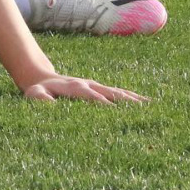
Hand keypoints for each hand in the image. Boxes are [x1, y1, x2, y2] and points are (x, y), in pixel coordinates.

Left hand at [22, 75, 147, 103]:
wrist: (42, 77)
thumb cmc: (38, 90)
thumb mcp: (35, 94)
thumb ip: (40, 98)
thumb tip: (47, 102)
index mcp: (75, 88)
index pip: (91, 96)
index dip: (102, 102)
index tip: (115, 110)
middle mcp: (89, 85)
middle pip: (110, 93)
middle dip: (126, 101)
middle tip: (144, 111)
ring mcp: (96, 86)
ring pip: (118, 92)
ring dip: (134, 100)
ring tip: (154, 108)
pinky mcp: (100, 89)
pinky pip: (119, 94)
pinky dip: (133, 98)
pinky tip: (148, 104)